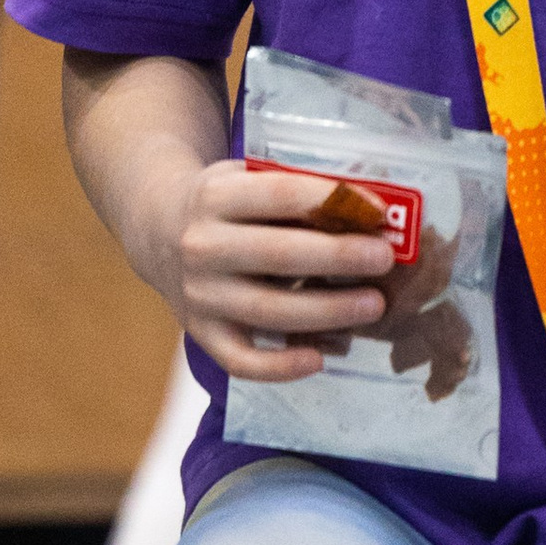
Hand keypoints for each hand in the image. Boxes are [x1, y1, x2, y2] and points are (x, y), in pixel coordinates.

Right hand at [146, 160, 396, 383]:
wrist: (160, 232)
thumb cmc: (228, 204)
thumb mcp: (248, 177)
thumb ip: (297, 189)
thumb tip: (371, 206)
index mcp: (215, 196)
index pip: (278, 194)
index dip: (329, 200)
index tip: (377, 209)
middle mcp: (200, 246)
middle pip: (277, 254)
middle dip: (338, 257)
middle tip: (385, 258)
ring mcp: (199, 294)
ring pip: (267, 310)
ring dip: (326, 311)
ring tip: (373, 305)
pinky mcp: (202, 333)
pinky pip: (242, 360)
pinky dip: (280, 367)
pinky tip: (319, 358)